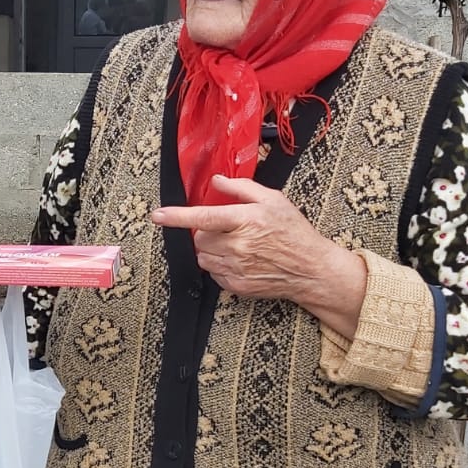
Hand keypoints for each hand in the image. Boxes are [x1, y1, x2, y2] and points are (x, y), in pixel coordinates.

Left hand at [151, 175, 367, 336]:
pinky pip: (213, 274)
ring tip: (236, 246)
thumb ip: (242, 188)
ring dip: (212, 250)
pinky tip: (241, 261)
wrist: (311, 269)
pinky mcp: (236, 286)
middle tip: (227, 230)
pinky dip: (221, 266)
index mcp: (245, 220)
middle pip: (199, 238)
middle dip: (206, 232)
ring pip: (204, 257)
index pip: (203, 217)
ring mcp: (236, 268)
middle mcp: (238, 246)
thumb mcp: (273, 200)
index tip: (157, 215)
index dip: (177, 217)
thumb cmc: (294, 232)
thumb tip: (217, 181)